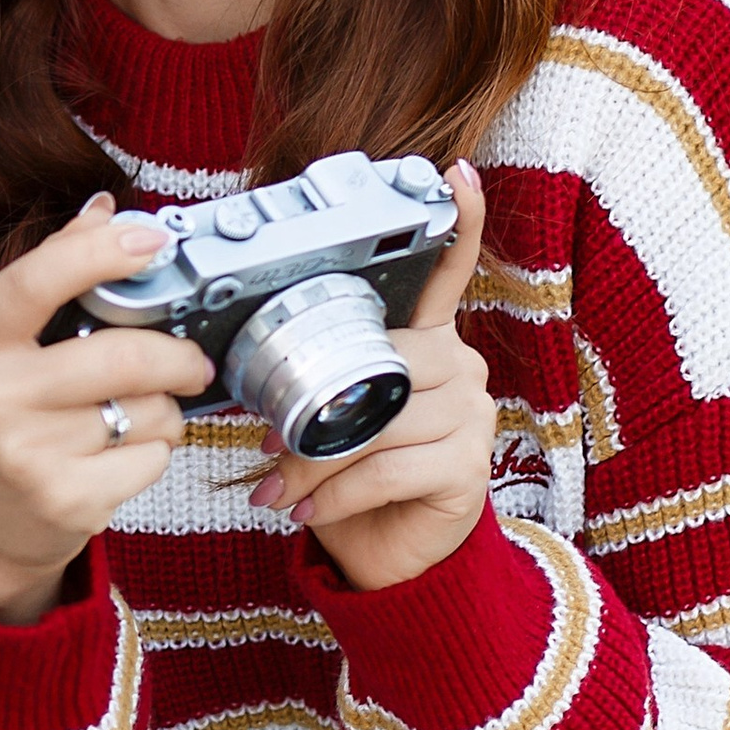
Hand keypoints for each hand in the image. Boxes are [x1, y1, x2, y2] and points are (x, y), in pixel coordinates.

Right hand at [0, 201, 214, 622]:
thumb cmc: (4, 419)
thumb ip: (50, 274)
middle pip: (122, 356)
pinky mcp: (64, 500)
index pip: (37, 280)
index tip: (153, 240)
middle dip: (177, 357)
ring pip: (148, 411)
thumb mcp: (3, 346)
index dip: (103, 253)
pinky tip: (121, 459)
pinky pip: (152, 458)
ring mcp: (23, 454)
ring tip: (132, 420)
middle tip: (191, 362)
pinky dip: (155, 454)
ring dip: (163, 413)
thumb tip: (102, 209)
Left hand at [249, 165, 493, 592]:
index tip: (458, 173)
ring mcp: (472, 418)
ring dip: (314, 462)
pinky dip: (335, 494)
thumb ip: (313, 383)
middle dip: (315, 411)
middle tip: (269, 446)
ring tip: (279, 487)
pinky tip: (308, 512)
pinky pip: (388, 471)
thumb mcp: (329, 419)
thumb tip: (258, 380)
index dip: (461, 223)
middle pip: (385, 365)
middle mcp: (461, 368)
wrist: (387, 556)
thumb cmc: (353, 478)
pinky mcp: (468, 468)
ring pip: (377, 424)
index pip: (449, 274)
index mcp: (428, 342)